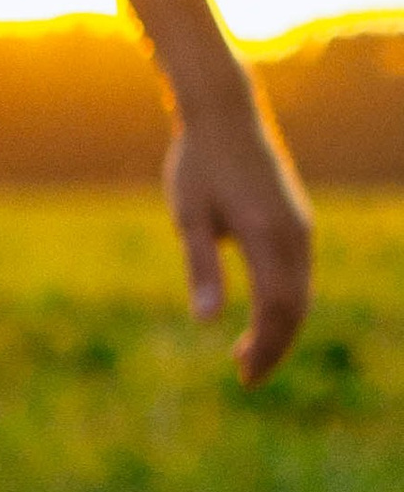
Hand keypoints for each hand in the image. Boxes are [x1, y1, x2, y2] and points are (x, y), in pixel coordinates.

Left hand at [164, 98, 312, 383]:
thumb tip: (207, 321)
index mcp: (267, 236)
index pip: (277, 308)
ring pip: (301, 291)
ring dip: (280, 327)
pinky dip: (285, 303)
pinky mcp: (296, 220)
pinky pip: (298, 273)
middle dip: (275, 347)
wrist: (223, 114)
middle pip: (296, 307)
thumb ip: (201, 267)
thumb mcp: (189, 217)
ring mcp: (299, 226)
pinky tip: (261, 315)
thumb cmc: (198, 165)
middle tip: (246, 377)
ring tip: (248, 355)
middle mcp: (294, 234)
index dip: (265, 347)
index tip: (243, 376)